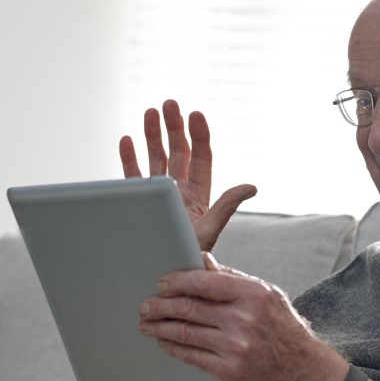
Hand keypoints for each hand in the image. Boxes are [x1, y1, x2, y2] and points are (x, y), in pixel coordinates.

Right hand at [120, 100, 256, 251]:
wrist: (162, 276)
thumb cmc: (187, 258)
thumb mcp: (210, 230)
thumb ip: (227, 206)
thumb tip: (252, 186)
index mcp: (198, 196)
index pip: (200, 158)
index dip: (199, 135)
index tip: (195, 114)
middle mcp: (178, 192)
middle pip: (177, 152)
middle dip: (174, 127)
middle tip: (170, 104)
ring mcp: (158, 196)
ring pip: (155, 159)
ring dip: (152, 136)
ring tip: (150, 112)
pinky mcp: (138, 203)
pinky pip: (132, 176)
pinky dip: (129, 158)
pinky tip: (127, 139)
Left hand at [138, 253, 346, 380]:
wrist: (301, 369)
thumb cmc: (282, 327)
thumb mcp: (266, 294)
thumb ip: (233, 278)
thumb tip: (203, 261)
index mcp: (252, 294)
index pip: (204, 282)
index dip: (176, 282)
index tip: (162, 284)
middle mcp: (243, 319)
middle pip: (189, 307)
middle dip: (161, 305)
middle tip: (146, 305)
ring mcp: (235, 346)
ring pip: (185, 332)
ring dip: (160, 327)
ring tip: (147, 324)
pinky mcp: (228, 370)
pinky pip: (191, 356)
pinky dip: (173, 347)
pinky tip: (164, 342)